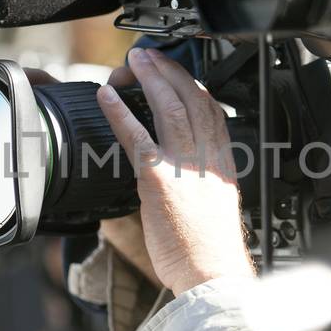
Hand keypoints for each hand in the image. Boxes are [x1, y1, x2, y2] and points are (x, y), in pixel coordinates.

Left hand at [97, 47, 254, 295]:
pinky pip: (137, 137)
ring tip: (134, 62)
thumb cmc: (210, 252)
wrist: (210, 275)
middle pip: (192, 100)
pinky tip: (108, 97)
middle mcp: (206, 160)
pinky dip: (121, 113)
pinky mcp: (158, 180)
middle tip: (151, 56)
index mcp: (222, 165)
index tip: (181, 73)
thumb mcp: (216, 207)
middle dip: (170, 72)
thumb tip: (183, 175)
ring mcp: (183, 167)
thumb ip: (201, 182)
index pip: (214, 112)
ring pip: (169, 108)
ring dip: (150, 79)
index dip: (195, 85)